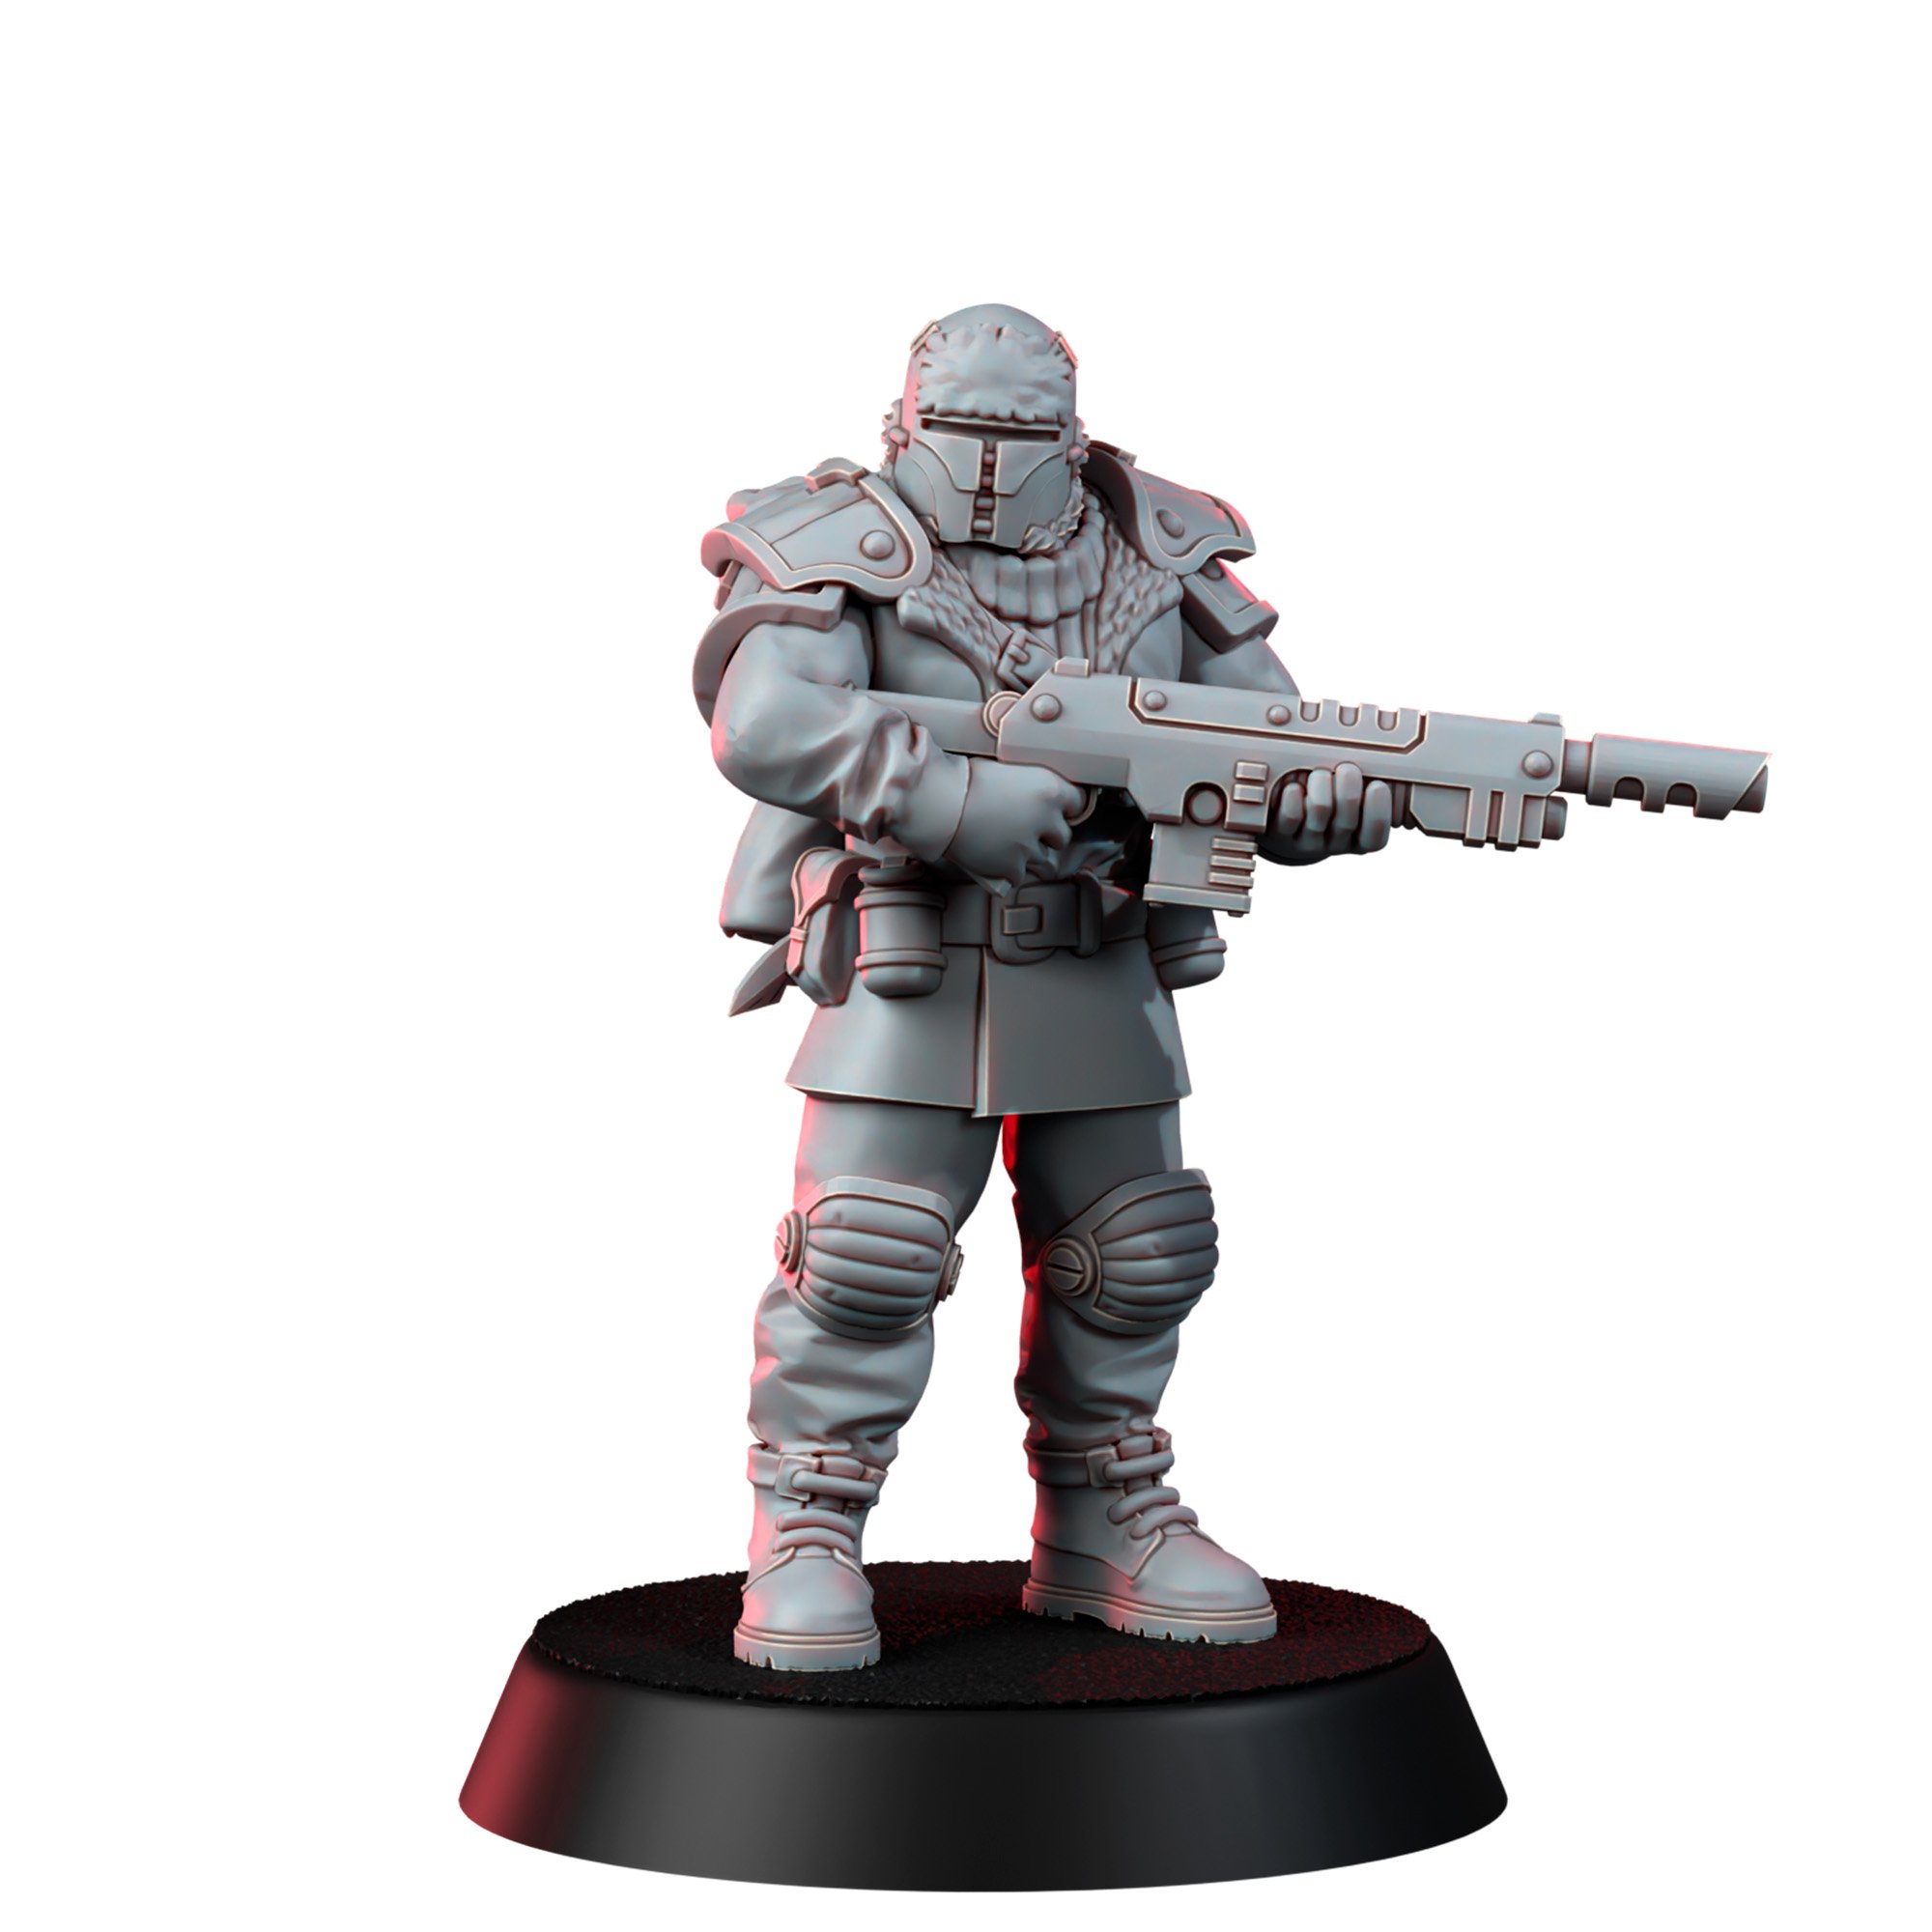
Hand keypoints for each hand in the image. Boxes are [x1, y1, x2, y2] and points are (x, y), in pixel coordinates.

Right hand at [943, 760, 1086, 893]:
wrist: (940, 804)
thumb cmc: (966, 780)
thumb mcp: (1007, 769)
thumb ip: (1030, 784)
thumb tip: (1035, 793)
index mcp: (1049, 789)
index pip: (1078, 804)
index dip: (1063, 808)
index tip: (1052, 810)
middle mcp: (1045, 819)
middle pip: (1062, 837)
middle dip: (1047, 834)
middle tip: (1023, 827)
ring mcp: (1029, 847)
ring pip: (1042, 859)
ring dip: (1028, 853)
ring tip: (1005, 842)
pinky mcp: (1011, 867)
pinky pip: (1019, 875)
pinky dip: (1008, 869)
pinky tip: (995, 856)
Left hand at [1268, 762, 1393, 858]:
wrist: (1286, 828)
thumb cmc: (1330, 804)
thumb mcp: (1353, 798)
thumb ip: (1368, 782)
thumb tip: (1383, 755)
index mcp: (1358, 839)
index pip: (1375, 837)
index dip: (1378, 811)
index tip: (1378, 786)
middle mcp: (1335, 843)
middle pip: (1346, 821)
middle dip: (1349, 789)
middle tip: (1347, 768)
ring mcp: (1307, 840)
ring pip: (1320, 811)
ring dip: (1322, 785)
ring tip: (1320, 772)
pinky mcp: (1282, 833)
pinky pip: (1291, 815)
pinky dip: (1293, 796)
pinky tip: (1294, 786)